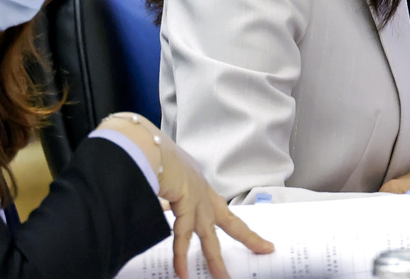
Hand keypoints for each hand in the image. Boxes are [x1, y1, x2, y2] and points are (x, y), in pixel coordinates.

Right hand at [99, 114, 274, 278]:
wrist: (144, 144)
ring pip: (209, 236)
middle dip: (247, 238)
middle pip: (230, 221)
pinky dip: (181, 257)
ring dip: (215, 260)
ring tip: (223, 277)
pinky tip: (183, 273)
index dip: (236, 222)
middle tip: (265, 249)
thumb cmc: (150, 155)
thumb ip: (168, 195)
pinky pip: (182, 237)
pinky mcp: (185, 202)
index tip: (248, 231)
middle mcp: (202, 192)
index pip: (221, 210)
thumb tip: (162, 205)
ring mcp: (195, 198)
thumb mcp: (166, 178)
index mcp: (200, 185)